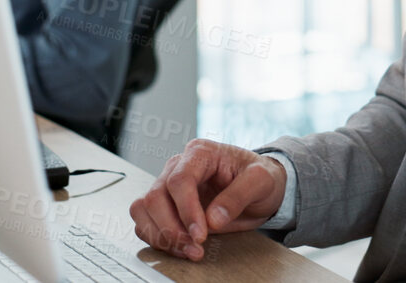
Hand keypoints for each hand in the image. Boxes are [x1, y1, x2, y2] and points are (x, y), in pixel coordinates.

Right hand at [128, 139, 286, 260]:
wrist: (259, 189)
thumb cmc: (259, 177)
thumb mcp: (261, 180)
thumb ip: (238, 196)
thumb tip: (213, 219)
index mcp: (200, 153)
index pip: (179, 180)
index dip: (186, 210)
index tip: (201, 234)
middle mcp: (178, 167)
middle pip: (155, 196)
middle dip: (172, 228)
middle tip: (196, 247)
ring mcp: (168, 186)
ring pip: (143, 209)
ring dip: (161, 235)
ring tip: (189, 251)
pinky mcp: (166, 206)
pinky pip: (146, 222)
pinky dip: (158, 239)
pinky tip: (181, 249)